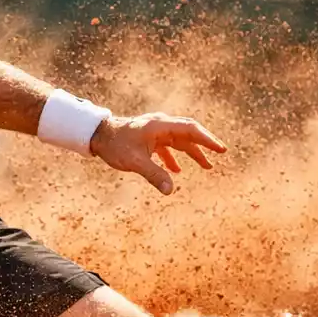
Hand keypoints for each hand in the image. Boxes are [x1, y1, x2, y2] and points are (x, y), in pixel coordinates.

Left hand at [89, 113, 227, 194]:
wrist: (96, 135)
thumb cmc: (115, 145)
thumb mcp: (135, 162)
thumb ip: (154, 175)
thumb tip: (171, 191)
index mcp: (160, 126)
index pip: (190, 130)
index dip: (207, 140)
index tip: (221, 149)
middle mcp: (160, 126)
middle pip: (188, 134)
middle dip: (204, 144)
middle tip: (220, 153)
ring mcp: (154, 131)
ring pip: (178, 141)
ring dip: (191, 153)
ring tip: (206, 167)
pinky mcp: (148, 138)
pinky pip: (166, 146)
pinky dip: (173, 157)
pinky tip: (176, 171)